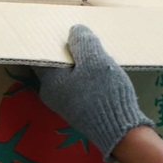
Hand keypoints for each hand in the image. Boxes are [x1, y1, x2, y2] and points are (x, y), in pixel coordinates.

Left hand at [36, 25, 150, 159]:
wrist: (121, 132)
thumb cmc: (104, 94)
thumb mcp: (96, 61)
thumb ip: (83, 42)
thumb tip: (74, 31)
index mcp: (49, 81)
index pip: (41, 56)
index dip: (48, 42)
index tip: (58, 30)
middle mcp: (51, 94)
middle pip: (55, 66)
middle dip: (67, 53)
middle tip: (80, 38)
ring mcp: (65, 105)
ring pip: (68, 77)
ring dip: (79, 65)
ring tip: (93, 52)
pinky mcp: (79, 111)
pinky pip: (77, 87)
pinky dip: (85, 77)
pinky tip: (99, 72)